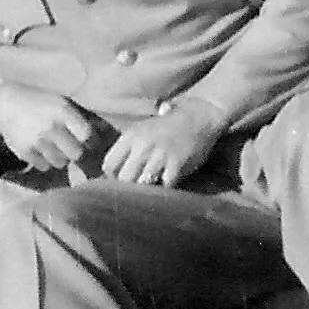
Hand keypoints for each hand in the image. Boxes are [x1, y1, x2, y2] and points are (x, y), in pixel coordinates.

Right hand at [0, 85, 95, 171]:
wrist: (6, 105)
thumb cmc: (41, 103)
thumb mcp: (61, 102)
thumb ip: (81, 117)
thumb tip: (106, 132)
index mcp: (63, 111)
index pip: (87, 135)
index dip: (89, 141)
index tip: (86, 140)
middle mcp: (51, 126)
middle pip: (76, 154)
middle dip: (75, 151)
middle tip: (69, 146)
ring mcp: (37, 141)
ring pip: (60, 162)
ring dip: (59, 157)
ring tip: (52, 145)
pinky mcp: (25, 152)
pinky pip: (44, 166)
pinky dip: (43, 160)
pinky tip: (39, 148)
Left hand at [102, 97, 226, 187]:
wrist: (199, 116)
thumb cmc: (170, 126)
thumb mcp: (144, 130)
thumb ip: (129, 148)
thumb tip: (112, 172)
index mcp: (130, 136)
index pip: (109, 164)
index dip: (113, 177)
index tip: (121, 182)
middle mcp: (142, 145)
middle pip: (123, 178)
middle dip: (128, 187)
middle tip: (136, 192)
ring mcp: (159, 155)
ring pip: (141, 184)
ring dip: (146, 190)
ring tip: (151, 191)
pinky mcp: (176, 164)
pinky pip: (164, 186)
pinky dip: (165, 190)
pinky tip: (167, 187)